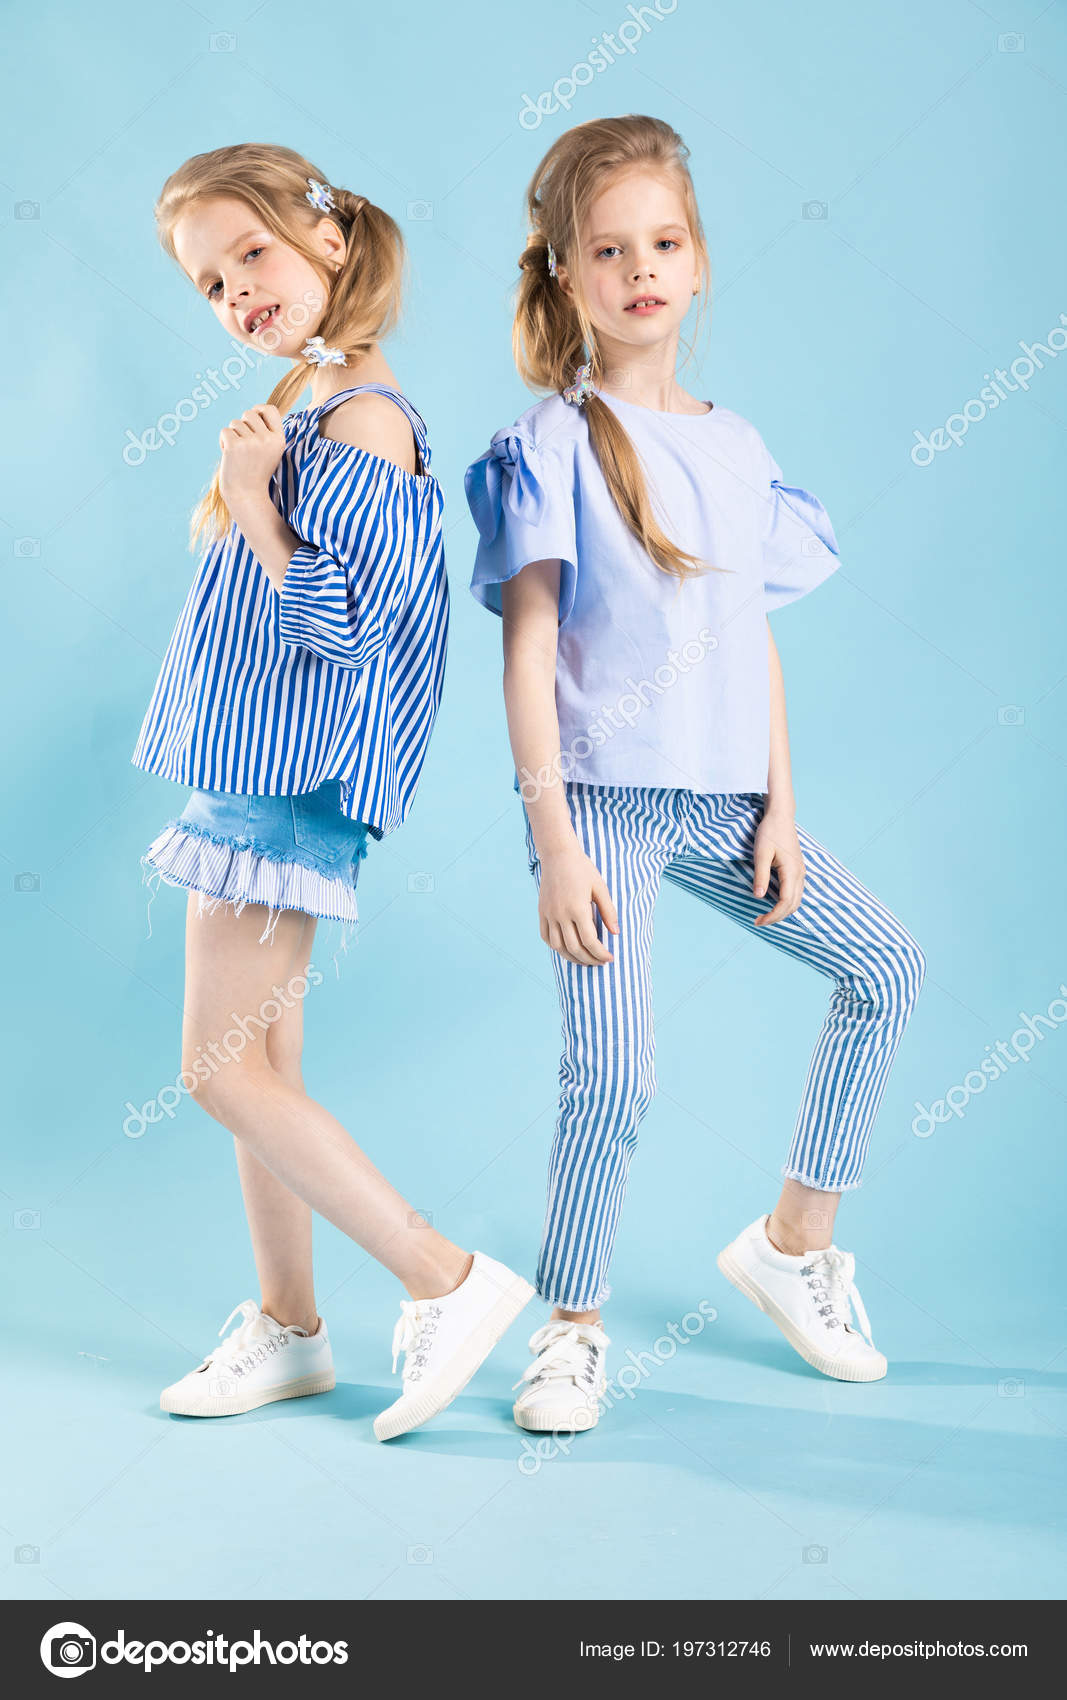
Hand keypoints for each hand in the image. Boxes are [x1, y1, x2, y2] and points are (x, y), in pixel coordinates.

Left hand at [218, 404, 286, 508]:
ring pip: (235, 422)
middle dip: (243, 425)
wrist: (246, 495)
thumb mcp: (270, 451)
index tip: (254, 419)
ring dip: (233, 435)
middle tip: (244, 444)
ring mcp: (251, 442)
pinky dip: (223, 441)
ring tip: (238, 453)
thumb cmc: (256, 472)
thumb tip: (256, 410)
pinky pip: (225, 431)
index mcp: (279, 439)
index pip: (270, 409)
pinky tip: (229, 455)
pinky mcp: (235, 446)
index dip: (259, 410)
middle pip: (249, 413)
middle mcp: (267, 439)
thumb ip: (266, 432)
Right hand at [538, 845, 618, 965]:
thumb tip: (616, 933)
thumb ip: (609, 911)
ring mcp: (549, 914)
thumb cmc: (583, 869)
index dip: (601, 953)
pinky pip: (545, 936)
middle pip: (574, 948)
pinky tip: (567, 949)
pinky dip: (556, 947)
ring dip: (572, 957)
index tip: (610, 958)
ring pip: (558, 946)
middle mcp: (561, 914)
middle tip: (600, 962)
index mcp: (578, 908)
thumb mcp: (600, 888)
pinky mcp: (541, 911)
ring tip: (585, 960)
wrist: (558, 855)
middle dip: (589, 959)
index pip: (590, 941)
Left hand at [752, 808, 804, 925]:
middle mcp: (800, 874)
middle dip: (777, 917)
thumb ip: (760, 875)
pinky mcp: (798, 870)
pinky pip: (795, 893)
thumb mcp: (761, 853)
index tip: (758, 921)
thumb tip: (759, 897)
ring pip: (796, 901)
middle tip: (758, 921)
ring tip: (765, 915)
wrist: (781, 816)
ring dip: (782, 911)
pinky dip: (786, 903)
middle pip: (793, 906)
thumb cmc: (769, 832)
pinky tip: (773, 903)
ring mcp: (801, 872)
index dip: (773, 916)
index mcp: (792, 871)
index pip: (785, 902)